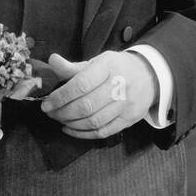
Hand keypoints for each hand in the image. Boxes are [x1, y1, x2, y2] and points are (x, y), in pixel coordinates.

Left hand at [38, 51, 156, 138]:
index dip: (61, 97)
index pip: (81, 84)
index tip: (47, 104)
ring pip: (94, 121)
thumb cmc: (116, 68)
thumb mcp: (97, 62)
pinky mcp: (130, 119)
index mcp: (109, 66)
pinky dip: (83, 134)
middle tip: (51, 113)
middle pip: (87, 106)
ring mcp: (127, 104)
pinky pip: (103, 132)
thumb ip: (73, 67)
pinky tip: (70, 129)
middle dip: (63, 113)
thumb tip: (52, 61)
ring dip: (71, 124)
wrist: (149, 76)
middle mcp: (120, 85)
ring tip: (60, 120)